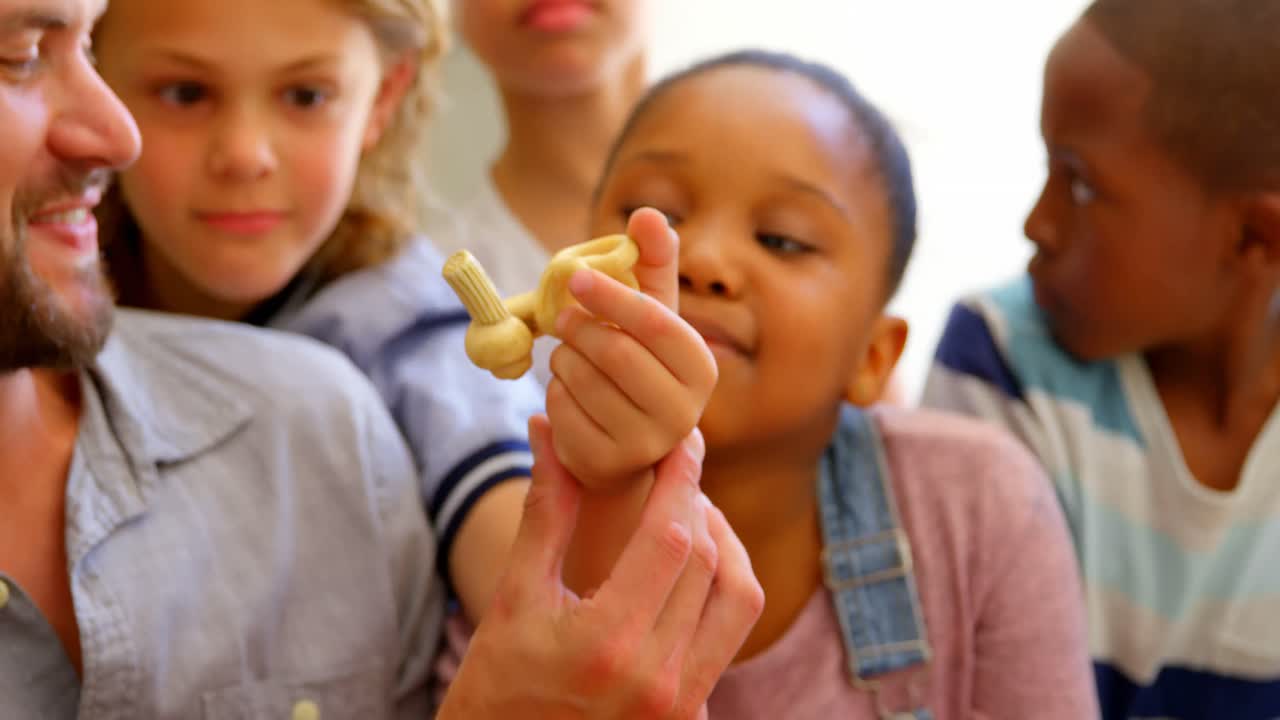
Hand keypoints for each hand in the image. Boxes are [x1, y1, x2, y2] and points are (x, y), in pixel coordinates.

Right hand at [436, 414, 763, 718]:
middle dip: (698, 502)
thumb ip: (545, 512)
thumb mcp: (514, 599)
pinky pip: (729, 640)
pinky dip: (720, 594)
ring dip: (724, 547)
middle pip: (708, 561)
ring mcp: (680, 706)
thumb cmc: (496, 687)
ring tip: (693, 517)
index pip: (671, 537)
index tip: (684, 438)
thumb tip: (548, 429)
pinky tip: (689, 574)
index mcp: (607, 642)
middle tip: (677, 471)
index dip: (683, 477)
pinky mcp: (691, 718)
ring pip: (738, 599)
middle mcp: (656, 678)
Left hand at [547, 207, 717, 489]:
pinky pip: (562, 411)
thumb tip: (648, 213)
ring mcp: (646, 444)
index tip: (574, 277)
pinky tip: (568, 390)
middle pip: (615, 353)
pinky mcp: (607, 463)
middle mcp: (683, 412)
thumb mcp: (650, 314)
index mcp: (700, 368)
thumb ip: (651, 263)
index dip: (613, 296)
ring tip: (570, 354)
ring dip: (564, 358)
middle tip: (562, 318)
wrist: (626, 441)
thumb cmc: (640, 362)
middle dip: (579, 328)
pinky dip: (554, 392)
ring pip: (583, 381)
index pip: (656, 323)